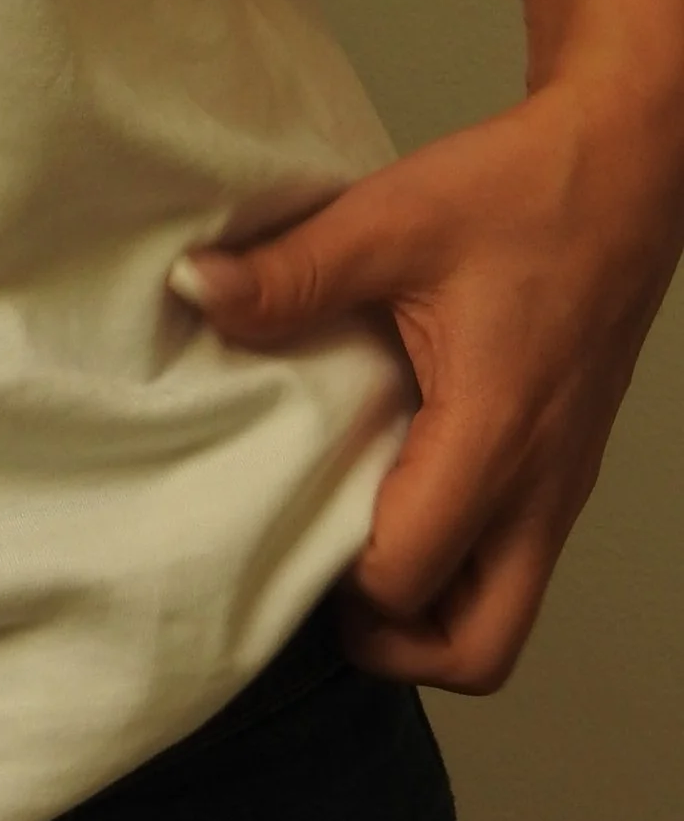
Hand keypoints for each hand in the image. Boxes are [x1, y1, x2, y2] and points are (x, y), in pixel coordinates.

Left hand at [176, 75, 683, 690]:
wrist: (622, 170)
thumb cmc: (522, 194)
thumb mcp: (391, 220)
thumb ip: (292, 270)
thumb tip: (199, 290)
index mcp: (495, 438)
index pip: (411, 576)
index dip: (338, 576)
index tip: (279, 524)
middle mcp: (540, 486)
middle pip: (480, 649)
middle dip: (394, 642)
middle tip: (320, 572)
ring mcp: (560, 484)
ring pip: (503, 612)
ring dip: (429, 605)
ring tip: (351, 533)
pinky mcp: (563, 464)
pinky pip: (513, 557)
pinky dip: (457, 557)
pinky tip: (393, 482)